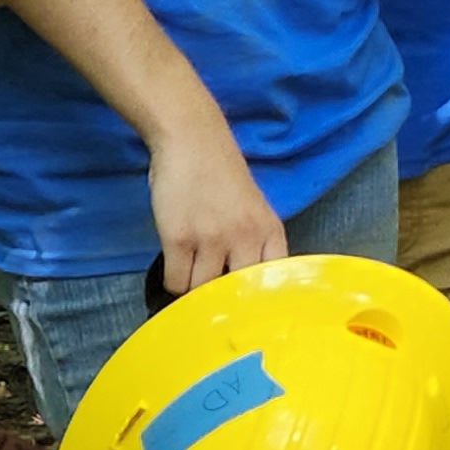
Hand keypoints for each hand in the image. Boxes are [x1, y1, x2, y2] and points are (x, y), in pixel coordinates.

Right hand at [147, 131, 288, 294]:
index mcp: (270, 231)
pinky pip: (177, 281)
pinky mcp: (180, 238)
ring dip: (194, 289)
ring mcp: (213, 239)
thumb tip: (244, 285)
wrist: (192, 141)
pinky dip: (173, 281)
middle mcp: (247, 238)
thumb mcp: (253, 209)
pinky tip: (176, 267)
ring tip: (190, 273)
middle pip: (238, 295)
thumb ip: (254, 242)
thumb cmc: (221, 175)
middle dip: (224, 301)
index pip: (275, 282)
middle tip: (213, 300)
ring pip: (203, 291)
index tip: (248, 308)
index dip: (260, 300)